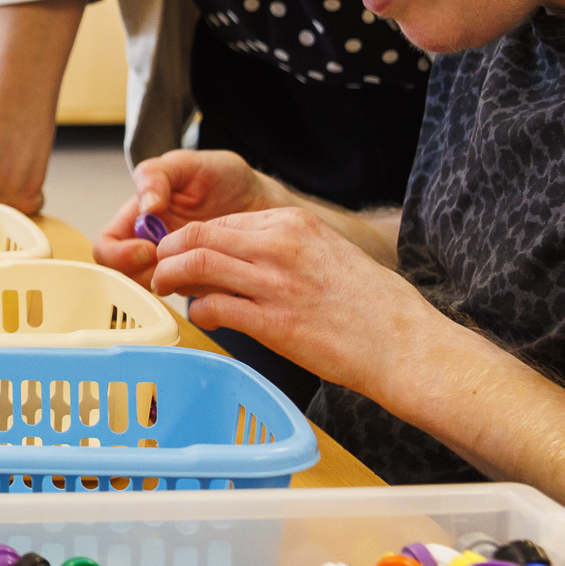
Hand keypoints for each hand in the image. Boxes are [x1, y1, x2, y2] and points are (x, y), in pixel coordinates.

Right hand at [92, 150, 279, 278]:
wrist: (264, 200)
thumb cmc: (225, 178)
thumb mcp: (189, 163)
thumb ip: (157, 175)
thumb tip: (146, 205)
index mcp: (138, 218)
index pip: (106, 247)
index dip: (119, 255)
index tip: (147, 249)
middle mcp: (150, 245)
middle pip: (125, 277)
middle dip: (149, 273)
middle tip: (178, 261)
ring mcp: (174, 266)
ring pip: (155, 290)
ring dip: (177, 281)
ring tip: (206, 261)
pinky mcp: (198, 281)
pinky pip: (188, 296)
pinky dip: (201, 287)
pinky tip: (221, 270)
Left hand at [148, 207, 441, 392]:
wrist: (402, 344)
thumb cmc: (373, 307)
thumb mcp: (330, 254)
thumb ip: (286, 250)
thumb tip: (243, 259)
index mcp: (295, 225)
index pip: (223, 221)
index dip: (193, 237)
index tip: (183, 253)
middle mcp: (281, 246)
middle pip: (198, 235)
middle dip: (169, 252)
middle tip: (161, 269)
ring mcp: (275, 283)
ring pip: (196, 265)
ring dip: (170, 277)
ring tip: (166, 289)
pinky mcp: (272, 322)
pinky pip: (212, 308)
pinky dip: (197, 311)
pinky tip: (203, 317)